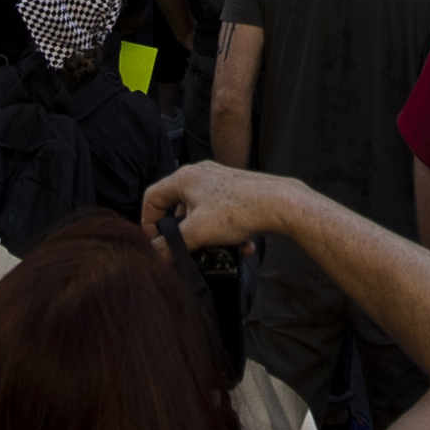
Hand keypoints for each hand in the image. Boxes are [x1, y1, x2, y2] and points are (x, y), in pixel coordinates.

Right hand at [141, 159, 302, 256]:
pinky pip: (221, 214)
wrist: (280, 204)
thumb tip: (155, 255)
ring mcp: (220, 182)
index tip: (157, 242)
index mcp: (185, 178)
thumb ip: (171, 245)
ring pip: (201, 213)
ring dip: (206, 235)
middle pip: (177, 206)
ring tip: (216, 251)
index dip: (148, 221)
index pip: (152, 196)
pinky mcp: (237, 191)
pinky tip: (239, 247)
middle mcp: (201, 175)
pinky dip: (225, 232)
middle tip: (185, 249)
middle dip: (182, 232)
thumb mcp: (197, 232)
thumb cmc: (238, 210)